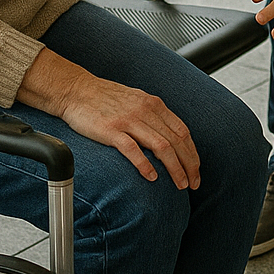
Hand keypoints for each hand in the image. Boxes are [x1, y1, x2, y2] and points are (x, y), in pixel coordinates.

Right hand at [18, 49, 199, 186]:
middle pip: (176, 141)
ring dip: (174, 168)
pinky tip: (152, 177)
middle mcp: (145, 110)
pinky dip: (145, 164)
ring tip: (180, 184)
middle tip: (193, 183)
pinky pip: (132, 149)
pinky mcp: (111, 130)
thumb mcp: (137, 100)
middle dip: (189, 165)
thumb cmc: (106, 97)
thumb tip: (170, 138)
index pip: (183, 131)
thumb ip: (153, 116)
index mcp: (154, 104)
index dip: (193, 153)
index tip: (196, 170)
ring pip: (161, 146)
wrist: (77, 90)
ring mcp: (128, 120)